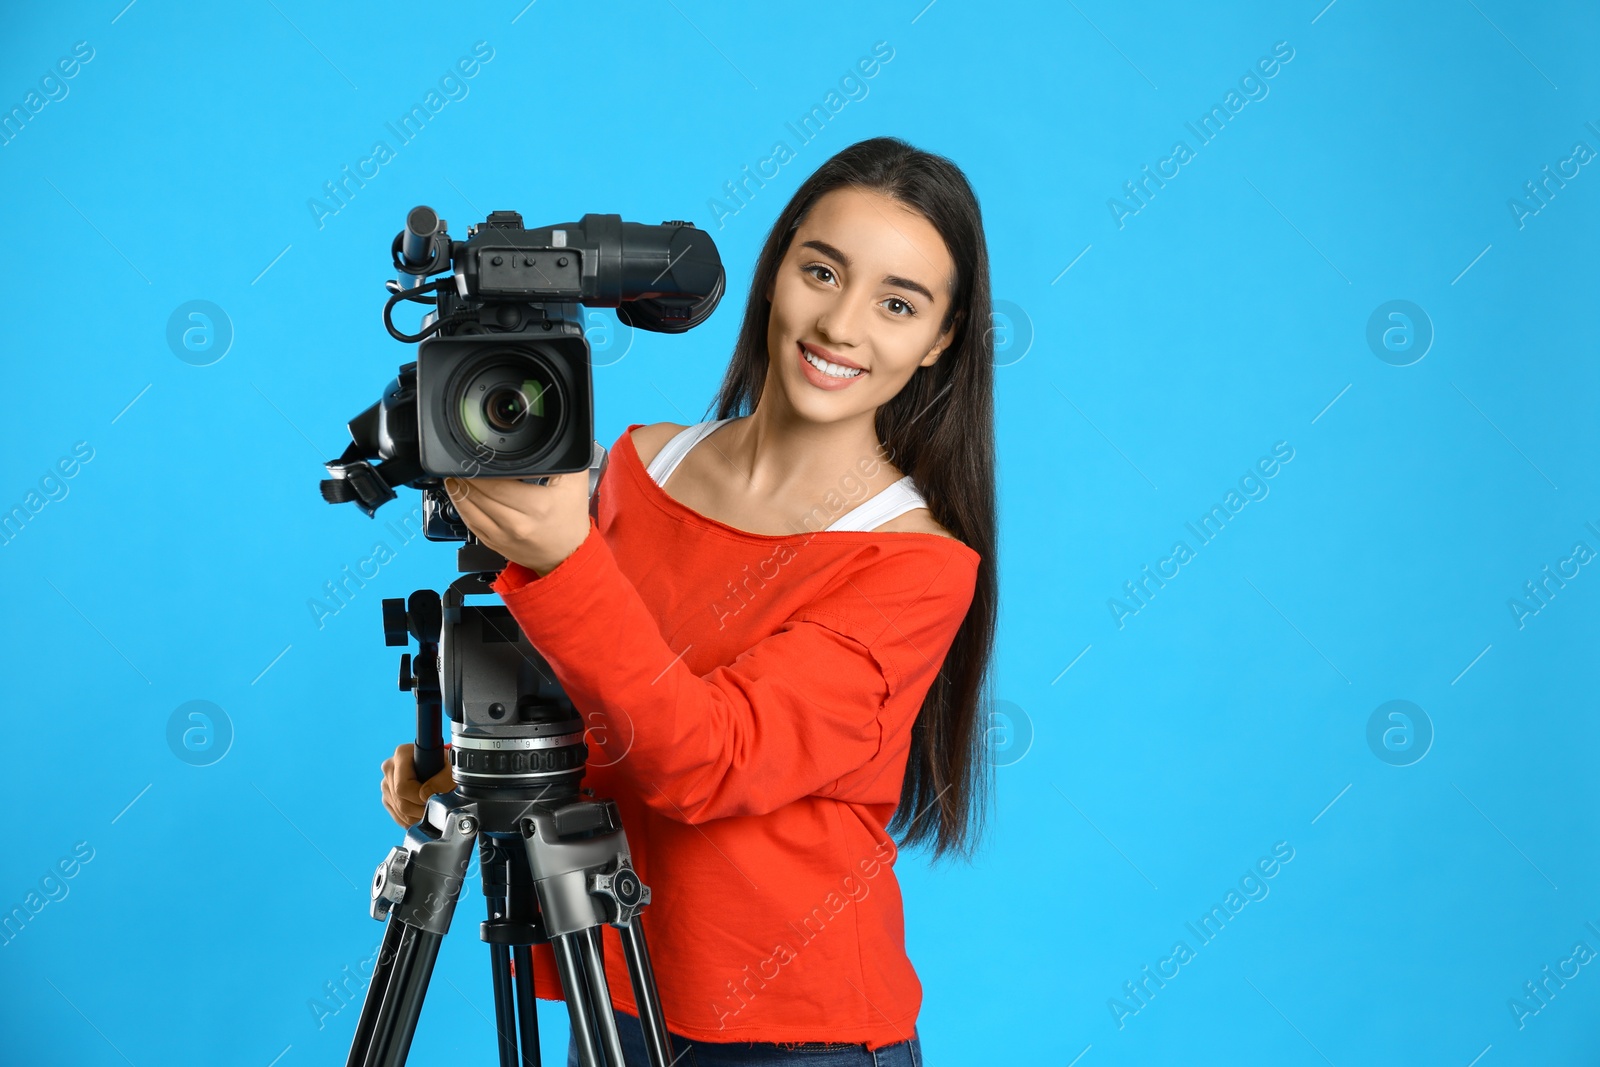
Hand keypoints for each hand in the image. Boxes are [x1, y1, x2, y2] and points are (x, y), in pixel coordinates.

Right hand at [380, 742, 455, 826]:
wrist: (442, 766)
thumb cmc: (446, 763)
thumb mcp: (451, 767)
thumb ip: (444, 779)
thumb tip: (426, 796)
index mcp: (402, 754)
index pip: (403, 786)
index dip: (421, 797)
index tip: (435, 796)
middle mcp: (390, 768)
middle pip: (401, 801)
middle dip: (422, 809)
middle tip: (437, 804)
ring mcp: (387, 783)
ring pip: (400, 812)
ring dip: (419, 816)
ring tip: (433, 806)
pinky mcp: (388, 797)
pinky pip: (399, 817)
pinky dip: (414, 819)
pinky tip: (424, 810)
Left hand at [443, 470, 590, 575]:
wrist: (568, 555)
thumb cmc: (570, 522)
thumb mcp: (575, 484)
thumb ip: (562, 459)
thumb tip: (550, 439)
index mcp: (536, 507)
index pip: (497, 485)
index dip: (480, 471)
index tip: (474, 458)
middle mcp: (516, 524)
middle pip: (479, 496)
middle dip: (466, 477)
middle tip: (461, 462)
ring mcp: (502, 536)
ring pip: (469, 510)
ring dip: (458, 491)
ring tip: (454, 475)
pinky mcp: (493, 543)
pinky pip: (470, 524)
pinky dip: (461, 507)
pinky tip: (458, 494)